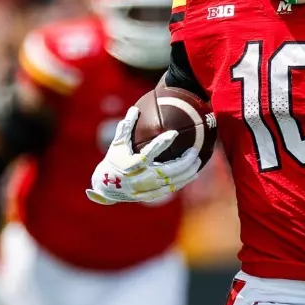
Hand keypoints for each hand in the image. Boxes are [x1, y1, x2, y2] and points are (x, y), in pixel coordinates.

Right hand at [85, 105, 199, 205]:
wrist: (106, 188)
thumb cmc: (114, 161)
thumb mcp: (117, 145)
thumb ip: (126, 128)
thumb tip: (135, 108)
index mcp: (131, 165)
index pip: (148, 153)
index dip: (161, 143)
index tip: (174, 133)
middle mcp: (139, 179)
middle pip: (167, 171)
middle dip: (184, 162)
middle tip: (195, 151)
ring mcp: (145, 189)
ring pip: (171, 182)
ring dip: (187, 173)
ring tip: (198, 162)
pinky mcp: (150, 196)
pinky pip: (170, 190)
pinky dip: (182, 182)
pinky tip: (192, 174)